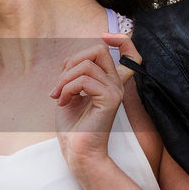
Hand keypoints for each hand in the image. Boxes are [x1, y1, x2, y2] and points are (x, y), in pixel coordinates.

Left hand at [49, 32, 141, 174]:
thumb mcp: (71, 94)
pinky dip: (67, 88)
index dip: (121, 39)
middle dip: (72, 60)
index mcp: (110, 82)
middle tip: (60, 83)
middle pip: (99, 49)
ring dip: (64, 79)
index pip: (131, 54)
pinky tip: (62, 102)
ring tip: (58, 96)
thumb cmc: (73, 127)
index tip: (105, 36)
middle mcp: (116, 85)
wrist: (78, 153)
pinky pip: (84, 80)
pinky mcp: (110, 100)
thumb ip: (75, 75)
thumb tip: (72, 60)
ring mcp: (115, 91)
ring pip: (87, 65)